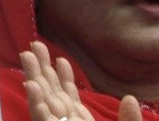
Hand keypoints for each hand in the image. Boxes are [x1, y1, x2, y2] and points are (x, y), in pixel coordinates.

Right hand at [21, 41, 140, 120]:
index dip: (64, 77)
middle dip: (42, 69)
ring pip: (41, 102)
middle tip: (34, 45)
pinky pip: (41, 119)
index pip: (70, 97)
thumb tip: (131, 98)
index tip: (61, 58)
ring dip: (34, 78)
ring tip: (27, 55)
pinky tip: (31, 85)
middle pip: (51, 94)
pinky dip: (35, 103)